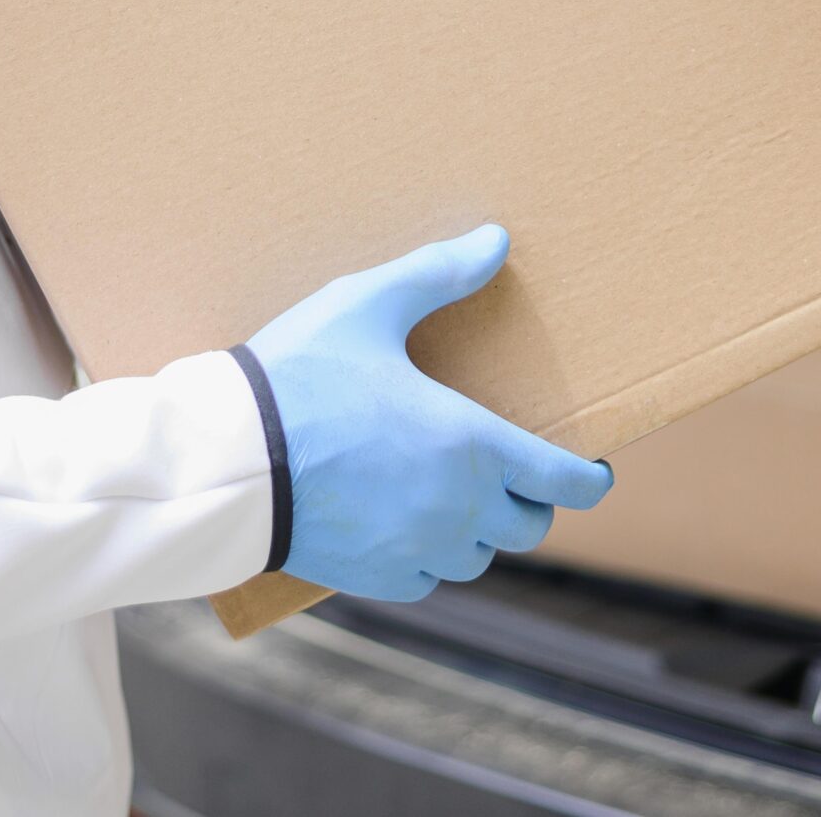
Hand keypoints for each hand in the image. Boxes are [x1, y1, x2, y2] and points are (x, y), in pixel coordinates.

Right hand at [243, 224, 613, 601]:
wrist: (227, 460)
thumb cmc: (300, 377)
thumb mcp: (367, 306)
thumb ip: (438, 273)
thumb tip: (497, 241)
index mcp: (472, 445)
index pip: (566, 483)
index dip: (591, 479)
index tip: (593, 470)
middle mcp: (458, 508)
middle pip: (530, 526)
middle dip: (531, 499)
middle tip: (514, 471)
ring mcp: (418, 549)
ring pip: (480, 556)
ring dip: (480, 530)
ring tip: (456, 494)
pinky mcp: (378, 578)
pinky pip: (430, 579)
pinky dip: (431, 556)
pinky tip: (407, 524)